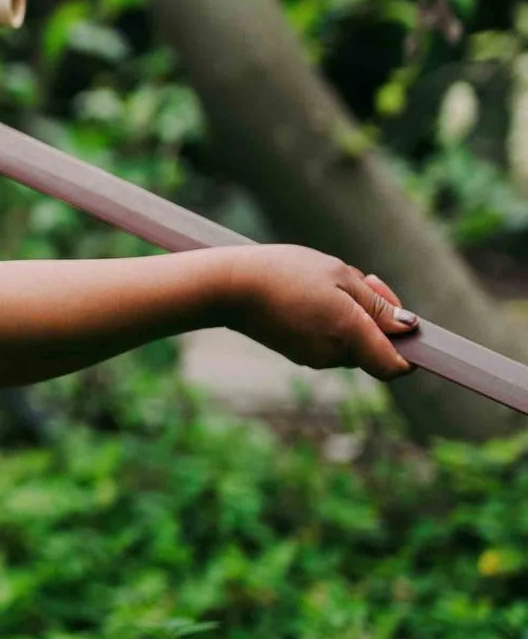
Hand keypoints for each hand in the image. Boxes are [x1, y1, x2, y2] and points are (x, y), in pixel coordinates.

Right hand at [223, 246, 417, 378]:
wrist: (228, 287)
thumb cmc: (284, 273)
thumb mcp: (338, 275)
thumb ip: (377, 304)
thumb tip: (408, 328)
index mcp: (349, 334)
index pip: (395, 366)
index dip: (410, 350)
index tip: (409, 326)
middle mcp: (333, 354)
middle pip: (375, 347)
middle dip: (378, 315)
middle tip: (365, 278)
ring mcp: (313, 357)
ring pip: (352, 341)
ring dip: (354, 315)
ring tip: (330, 280)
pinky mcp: (297, 352)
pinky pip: (330, 340)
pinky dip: (333, 320)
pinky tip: (312, 293)